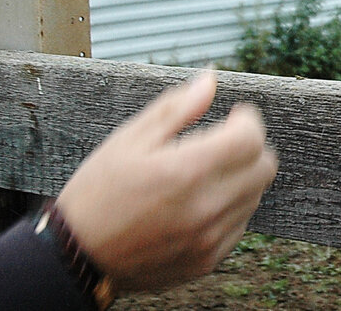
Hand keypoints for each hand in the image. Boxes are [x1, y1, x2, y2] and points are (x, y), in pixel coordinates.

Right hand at [56, 72, 277, 291]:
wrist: (75, 257)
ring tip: (204, 174)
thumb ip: (176, 107)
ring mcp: (209, 238)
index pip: (252, 139)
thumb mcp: (129, 140)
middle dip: (250, 148)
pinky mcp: (207, 260)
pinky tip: (199, 203)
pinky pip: (240, 226)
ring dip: (241, 178)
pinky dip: (230, 209)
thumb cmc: (98, 193)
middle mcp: (205, 207)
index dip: (248, 121)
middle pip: (264, 167)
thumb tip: (210, 79)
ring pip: (255, 196)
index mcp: (186, 171)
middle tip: (223, 142)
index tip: (235, 116)